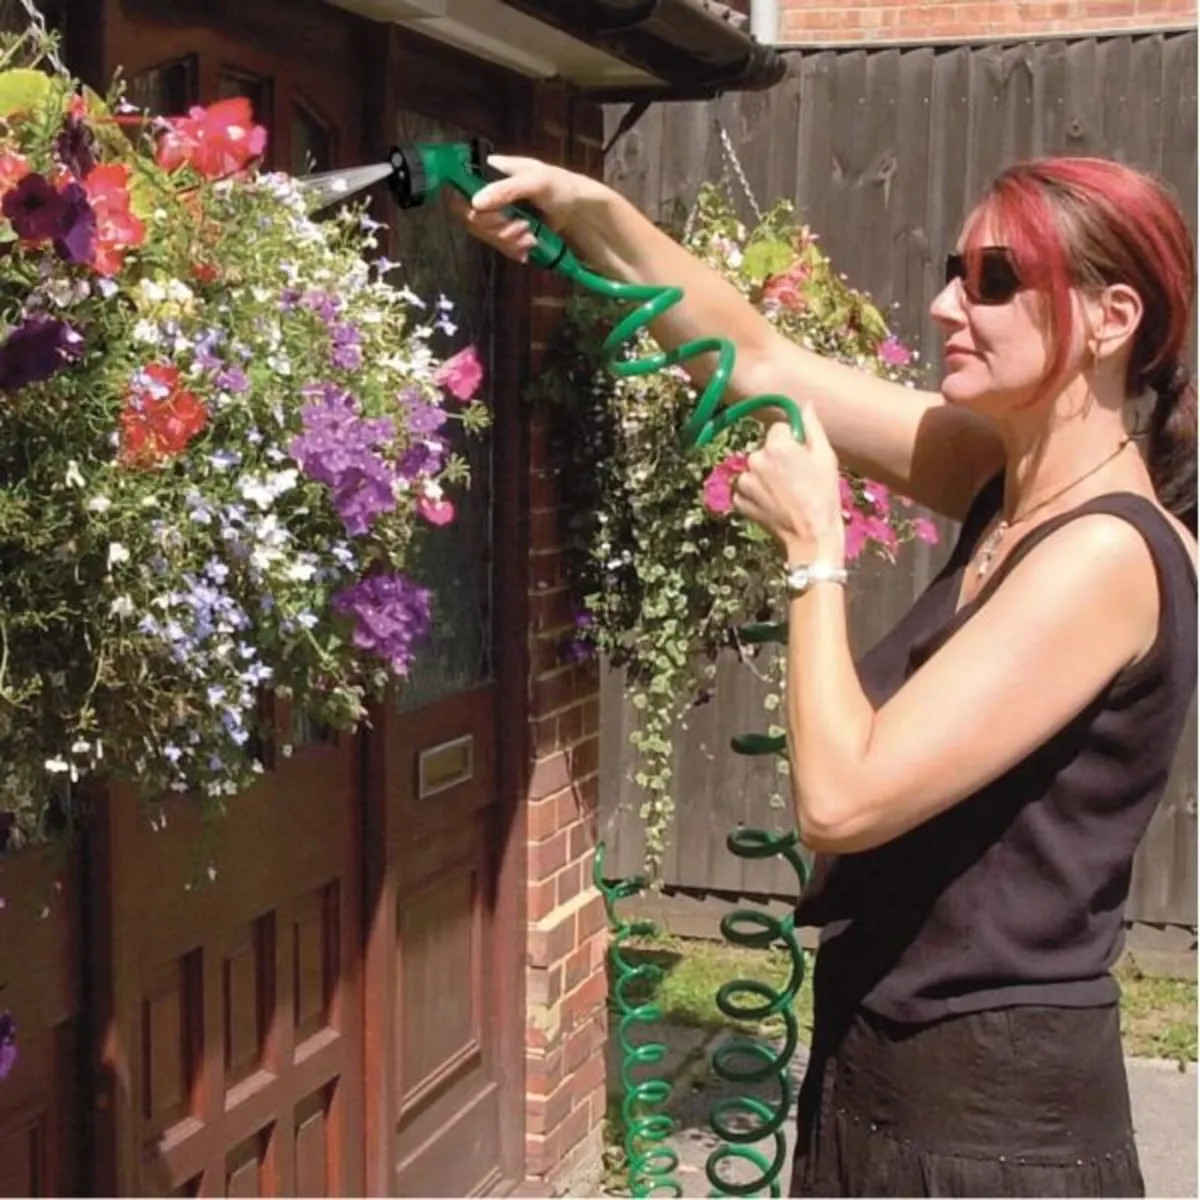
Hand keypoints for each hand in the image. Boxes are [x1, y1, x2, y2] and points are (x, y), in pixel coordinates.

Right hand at [450, 154, 595, 262]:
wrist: (578, 210)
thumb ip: (505, 190)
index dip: (468, 207)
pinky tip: (529, 244)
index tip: (490, 215)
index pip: (460, 189)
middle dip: (496, 228)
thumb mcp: (535, 182)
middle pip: (471, 217)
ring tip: (530, 236)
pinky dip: (513, 248)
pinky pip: (497, 245)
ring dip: (508, 240)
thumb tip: (475, 204)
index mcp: (490, 171)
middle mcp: (487, 191)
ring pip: (484, 234)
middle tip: (520, 226)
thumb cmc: (559, 186)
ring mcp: (495, 212)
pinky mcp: (504, 230)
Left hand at [732, 411, 845, 563]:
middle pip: (765, 449)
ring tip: (786, 494)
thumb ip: (812, 426)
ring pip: (755, 470)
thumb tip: (806, 404)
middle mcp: (754, 460)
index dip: (792, 442)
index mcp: (776, 445)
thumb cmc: (824, 495)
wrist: (811, 536)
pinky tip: (775, 504)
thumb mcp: (825, 457)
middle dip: (777, 459)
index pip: (779, 429)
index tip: (802, 458)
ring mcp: (744, 482)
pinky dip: (757, 494)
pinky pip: (747, 489)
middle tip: (797, 480)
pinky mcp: (739, 501)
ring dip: (766, 477)